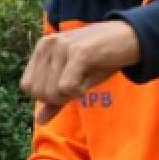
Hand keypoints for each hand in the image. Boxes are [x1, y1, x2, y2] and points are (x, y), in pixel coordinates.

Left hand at [21, 19, 140, 124]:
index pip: (27, 86)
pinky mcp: (79, 52)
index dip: (47, 95)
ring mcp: (62, 46)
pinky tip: (90, 78)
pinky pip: (67, 88)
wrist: (131, 39)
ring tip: (85, 77)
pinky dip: (80, 91)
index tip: (67, 85)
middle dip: (59, 97)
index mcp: (42, 48)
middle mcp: (48, 44)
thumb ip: (56, 99)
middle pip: (38, 92)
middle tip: (78, 83)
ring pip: (52, 92)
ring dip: (71, 94)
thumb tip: (39, 120)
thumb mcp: (75, 79)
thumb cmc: (102, 59)